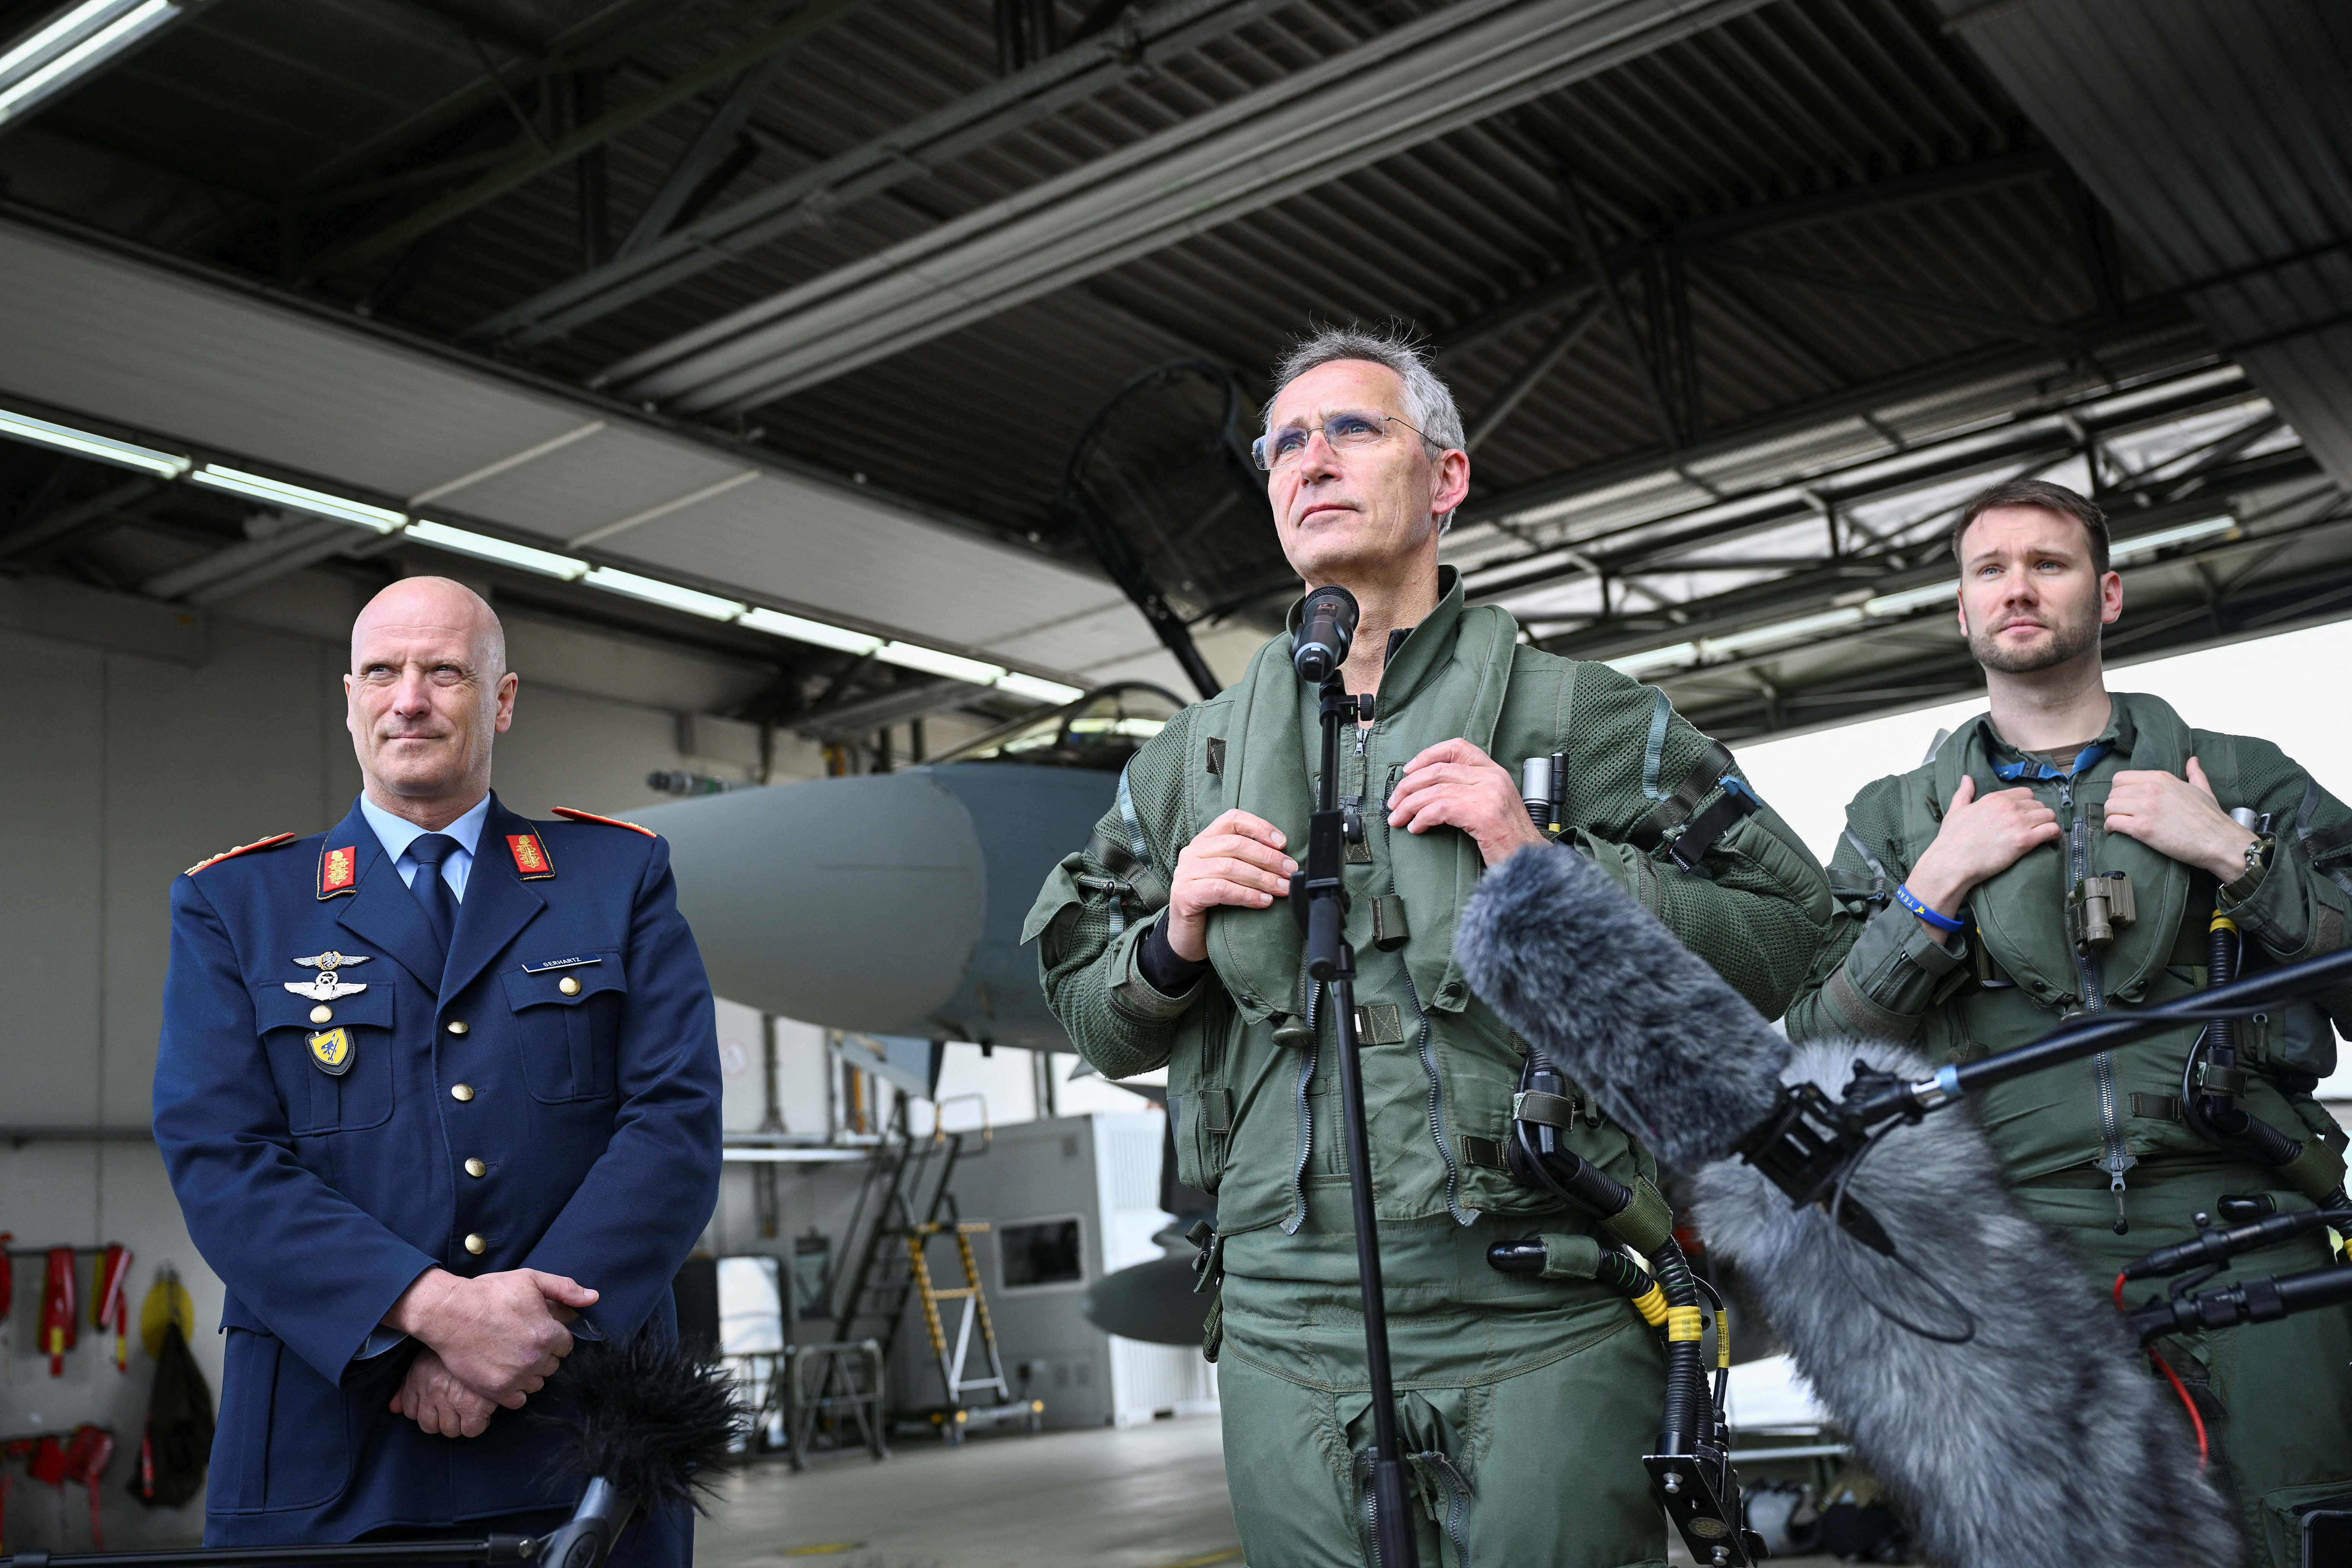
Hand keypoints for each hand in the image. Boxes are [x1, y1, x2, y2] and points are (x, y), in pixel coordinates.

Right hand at [383, 1267, 596, 1405]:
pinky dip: (514, 1391)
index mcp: (547, 1333)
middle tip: (523, 1342)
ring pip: (537, 1383)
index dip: (554, 1337)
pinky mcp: (495, 1390)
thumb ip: (565, 1289)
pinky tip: (504, 1374)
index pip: (566, 1346)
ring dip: (529, 1373)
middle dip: (543, 1355)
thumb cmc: (489, 1293)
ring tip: (512, 1357)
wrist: (449, 1312)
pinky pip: (518, 1400)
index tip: (539, 1331)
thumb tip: (593, 1297)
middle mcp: (535, 1358)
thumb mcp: (530, 1280)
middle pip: (553, 1365)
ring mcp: (515, 1377)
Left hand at [391, 1348, 498, 1436]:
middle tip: (456, 1405)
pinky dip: (478, 1423)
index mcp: (419, 1376)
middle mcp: (432, 1389)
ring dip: (461, 1422)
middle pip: (429, 1426)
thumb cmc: (462, 1345)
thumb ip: (408, 1386)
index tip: (439, 1404)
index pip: (410, 1411)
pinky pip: (471, 1430)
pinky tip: (483, 1409)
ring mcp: (452, 1399)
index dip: (426, 1410)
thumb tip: (394, 1409)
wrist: (488, 1333)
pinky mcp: (474, 1405)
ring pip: (450, 1430)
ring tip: (471, 1406)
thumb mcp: (429, 1358)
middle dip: (442, 1420)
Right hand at [1166, 809, 1294, 961]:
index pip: (1233, 820)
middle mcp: (1193, 851)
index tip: (1282, 844)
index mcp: (1206, 840)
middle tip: (1290, 871)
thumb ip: (1249, 862)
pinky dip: (1246, 894)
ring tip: (1282, 889)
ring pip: (1230, 867)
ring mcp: (1186, 872)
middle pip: (1235, 844)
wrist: (1189, 936)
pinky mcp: (1185, 894)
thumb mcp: (1232, 875)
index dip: (1260, 828)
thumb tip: (1285, 862)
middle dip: (1268, 858)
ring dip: (1262, 878)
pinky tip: (1263, 901)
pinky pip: (1220, 889)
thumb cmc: (1215, 903)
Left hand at [1386, 738, 1548, 866]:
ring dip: (1410, 804)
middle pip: (1439, 769)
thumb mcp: (1493, 804)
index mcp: (1494, 772)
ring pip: (1436, 789)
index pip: (1457, 748)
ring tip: (1398, 818)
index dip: (1428, 755)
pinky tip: (1416, 828)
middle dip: (1409, 786)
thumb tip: (1429, 790)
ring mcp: (1489, 795)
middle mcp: (1492, 778)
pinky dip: (1422, 818)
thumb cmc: (1509, 839)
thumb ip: (1469, 790)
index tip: (1409, 770)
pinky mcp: (1483, 814)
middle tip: (1394, 802)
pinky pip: (1440, 809)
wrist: (1530, 861)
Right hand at [1907, 775, 2060, 919]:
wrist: (1951, 862)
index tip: (2027, 814)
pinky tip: (2052, 839)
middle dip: (2039, 814)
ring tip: (2046, 833)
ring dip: (2049, 823)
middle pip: (2039, 804)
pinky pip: (2051, 830)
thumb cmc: (1951, 839)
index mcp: (1994, 798)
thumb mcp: (1955, 811)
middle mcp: (2009, 807)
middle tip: (2036, 826)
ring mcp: (2018, 823)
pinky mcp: (2025, 841)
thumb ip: (1964, 793)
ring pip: (2049, 815)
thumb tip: (1967, 778)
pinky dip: (2055, 834)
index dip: (2028, 803)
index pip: (2025, 793)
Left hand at [2105, 757, 2255, 880]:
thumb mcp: (2203, 790)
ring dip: (2110, 816)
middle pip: (2113, 792)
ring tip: (2117, 824)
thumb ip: (2194, 774)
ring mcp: (2146, 808)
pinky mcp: (2143, 828)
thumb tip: (2193, 760)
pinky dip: (2110, 828)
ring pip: (2109, 806)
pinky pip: (2113, 822)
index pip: (2121, 778)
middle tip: (2121, 815)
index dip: (2120, 791)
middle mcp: (2151, 789)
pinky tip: (2116, 832)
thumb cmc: (2212, 818)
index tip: (2125, 801)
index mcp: (2162, 778)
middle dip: (2114, 805)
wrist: (2220, 841)